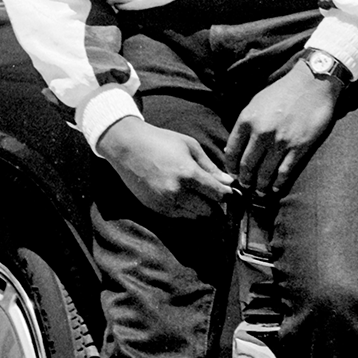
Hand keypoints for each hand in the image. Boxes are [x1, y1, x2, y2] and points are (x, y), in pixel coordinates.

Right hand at [98, 118, 235, 219]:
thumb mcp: (191, 147)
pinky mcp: (154, 208)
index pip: (218, 195)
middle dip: (215, 203)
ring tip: (200, 194)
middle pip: (209, 210)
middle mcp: (176, 192)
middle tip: (215, 193)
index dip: (227, 194)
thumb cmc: (161, 141)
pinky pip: (178, 216)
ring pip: (194, 216)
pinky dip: (186, 210)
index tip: (229, 190)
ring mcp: (164, 202)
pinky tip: (185, 196)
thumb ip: (211, 167)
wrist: (127, 146)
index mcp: (188, 175)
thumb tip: (229, 182)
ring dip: (201, 208)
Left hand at [223, 66, 341, 197]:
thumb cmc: (283, 91)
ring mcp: (281, 141)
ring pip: (265, 172)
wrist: (313, 83)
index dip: (231, 167)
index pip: (232, 152)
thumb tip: (236, 147)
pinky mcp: (300, 147)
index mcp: (247, 120)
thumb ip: (245, 124)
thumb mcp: (256, 102)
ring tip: (259, 191)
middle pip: (247, 166)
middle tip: (245, 185)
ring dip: (260, 186)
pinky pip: (285, 171)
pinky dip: (278, 183)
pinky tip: (275, 188)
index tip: (233, 173)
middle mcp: (261, 133)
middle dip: (245, 179)